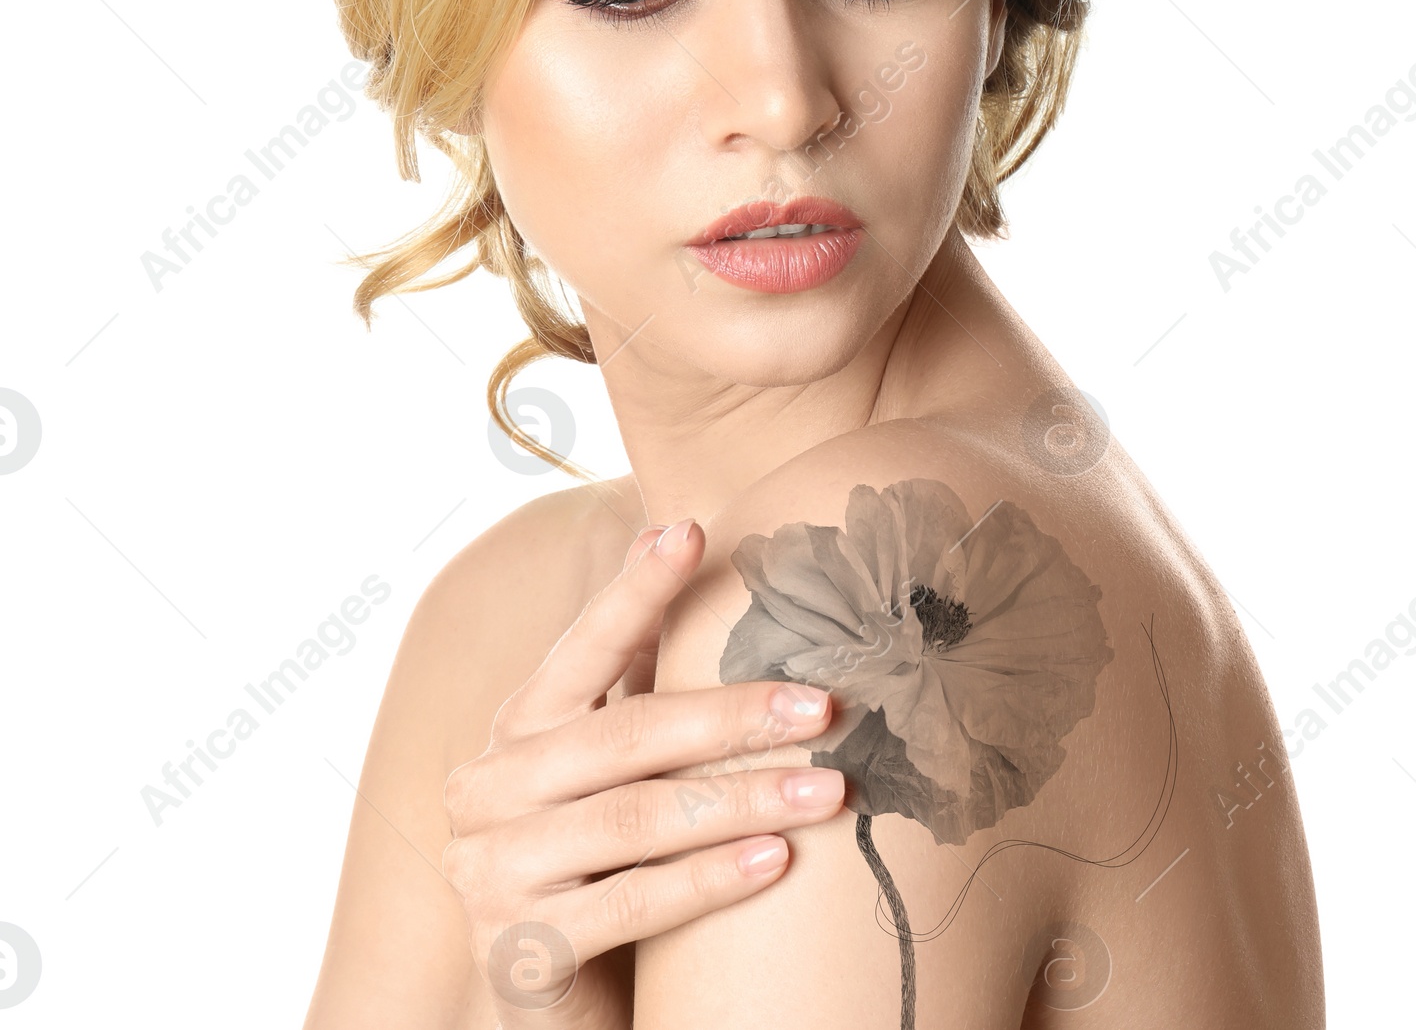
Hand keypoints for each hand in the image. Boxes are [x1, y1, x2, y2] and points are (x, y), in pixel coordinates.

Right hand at [441, 518, 844, 1026]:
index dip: (636, 589)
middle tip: (824, 708)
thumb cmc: (600, 861)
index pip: (584, 645)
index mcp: (519, 726)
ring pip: (637, 817)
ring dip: (743, 798)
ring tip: (827, 790)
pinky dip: (711, 879)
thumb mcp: (614, 765)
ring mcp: (495, 869)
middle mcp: (491, 786)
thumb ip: (640, 678)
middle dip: (733, 715)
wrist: (550, 1000)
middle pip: (627, 734)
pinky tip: (776, 861)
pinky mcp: (521, 951)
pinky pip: (634, 903)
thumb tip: (687, 544)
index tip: (693, 531)